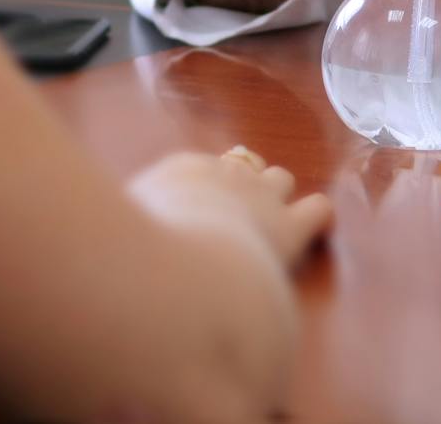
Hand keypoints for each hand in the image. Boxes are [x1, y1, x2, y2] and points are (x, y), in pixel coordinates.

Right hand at [127, 148, 332, 266]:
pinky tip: (308, 236)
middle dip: (244, 188)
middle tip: (232, 226)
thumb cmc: (136, 258)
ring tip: (268, 230)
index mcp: (182, 171)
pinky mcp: (289, 229)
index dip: (205, 195)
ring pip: (281, 178)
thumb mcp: (120, 231)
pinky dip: (316, 219)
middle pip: (244, 165)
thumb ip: (132, 222)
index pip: (203, 170)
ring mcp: (259, 197)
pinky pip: (319, 208)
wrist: (175, 275)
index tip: (197, 221)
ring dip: (277, 199)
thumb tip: (123, 235)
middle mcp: (224, 175)